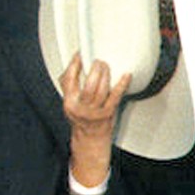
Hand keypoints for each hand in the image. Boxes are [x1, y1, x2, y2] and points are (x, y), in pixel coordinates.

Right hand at [61, 54, 130, 187]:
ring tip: (106, 66)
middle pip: (88, 85)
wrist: (89, 139)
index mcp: (69, 103)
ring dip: (105, 75)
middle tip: (98, 62)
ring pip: (101, 90)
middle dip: (95, 70)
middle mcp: (81, 108)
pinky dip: (121, 84)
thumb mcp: (69, 102)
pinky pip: (115, 97)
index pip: (69, 80)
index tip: (80, 55)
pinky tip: (125, 75)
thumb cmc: (80, 118)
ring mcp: (95, 112)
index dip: (74, 65)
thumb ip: (70, 86)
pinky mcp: (108, 114)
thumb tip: (75, 64)